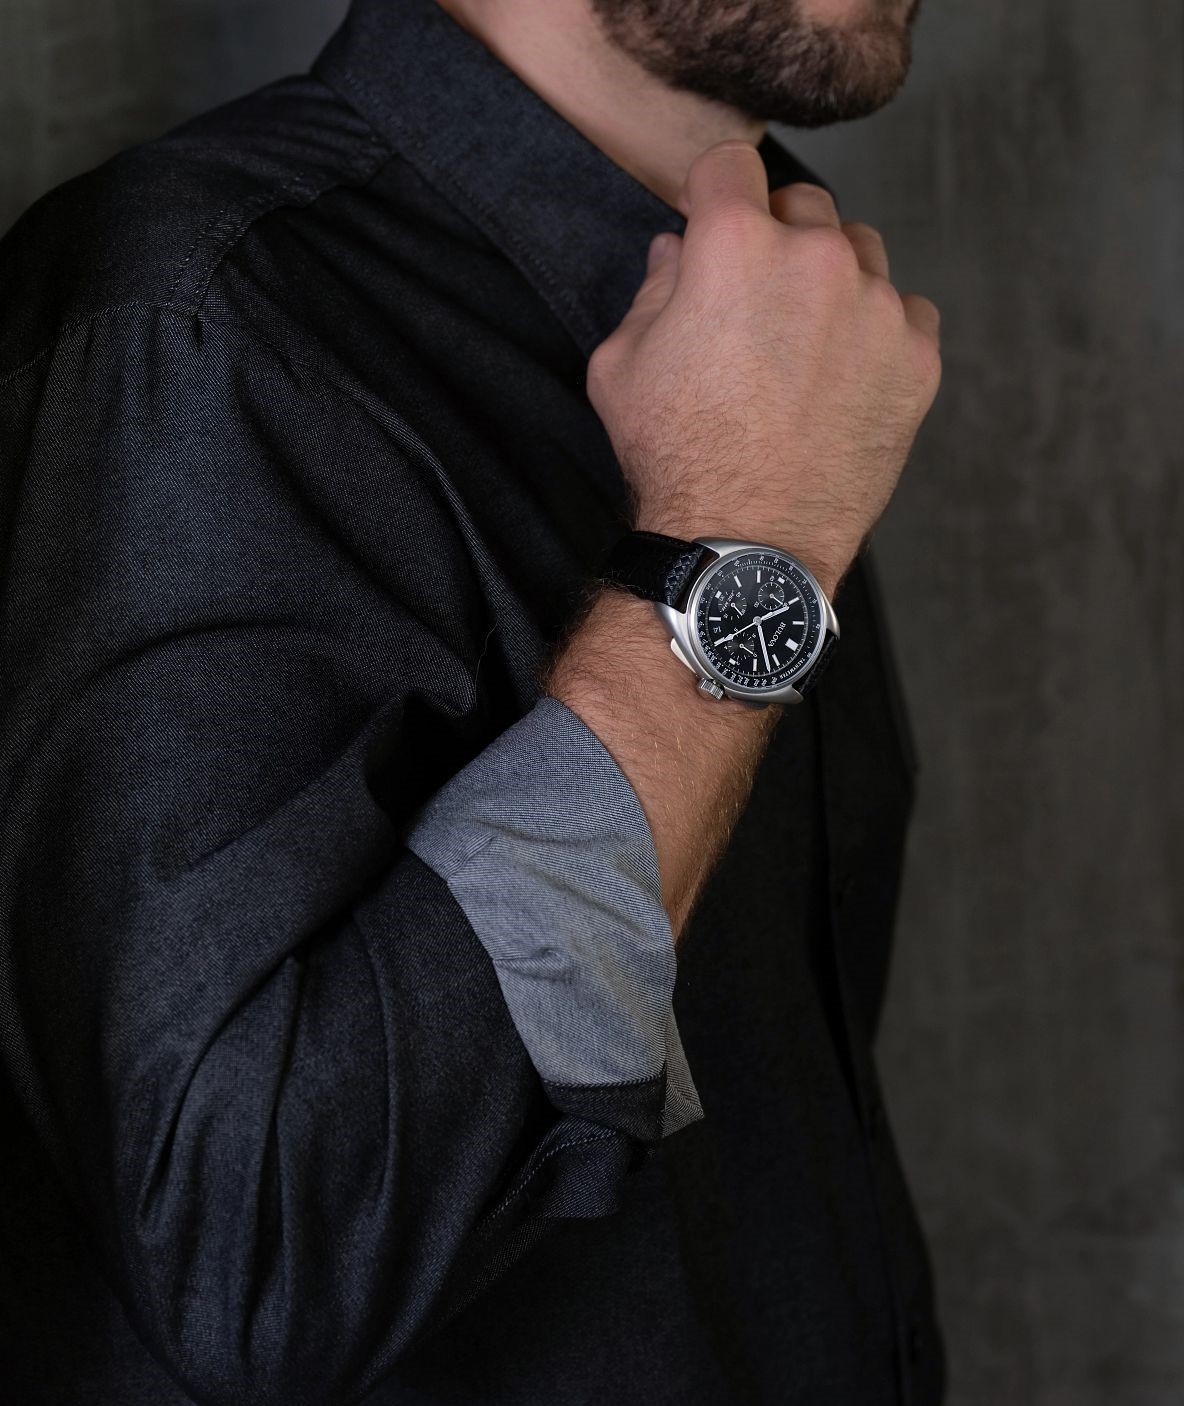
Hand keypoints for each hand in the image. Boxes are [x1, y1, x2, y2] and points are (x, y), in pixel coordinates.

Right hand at [586, 140, 941, 596]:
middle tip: (755, 303)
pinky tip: (843, 377)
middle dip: (776, 238)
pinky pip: (906, 313)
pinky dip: (877, 332)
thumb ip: (650, 291)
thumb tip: (674, 254)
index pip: (732, 163)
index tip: (712, 219)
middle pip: (803, 204)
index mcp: (734, 244)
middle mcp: (815, 258)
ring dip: (832, 280)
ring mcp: (876, 307)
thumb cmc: (676, 458)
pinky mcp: (917, 357)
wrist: (745, 544)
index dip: (714, 192)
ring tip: (803, 346)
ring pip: (860, 253)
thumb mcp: (621, 365)